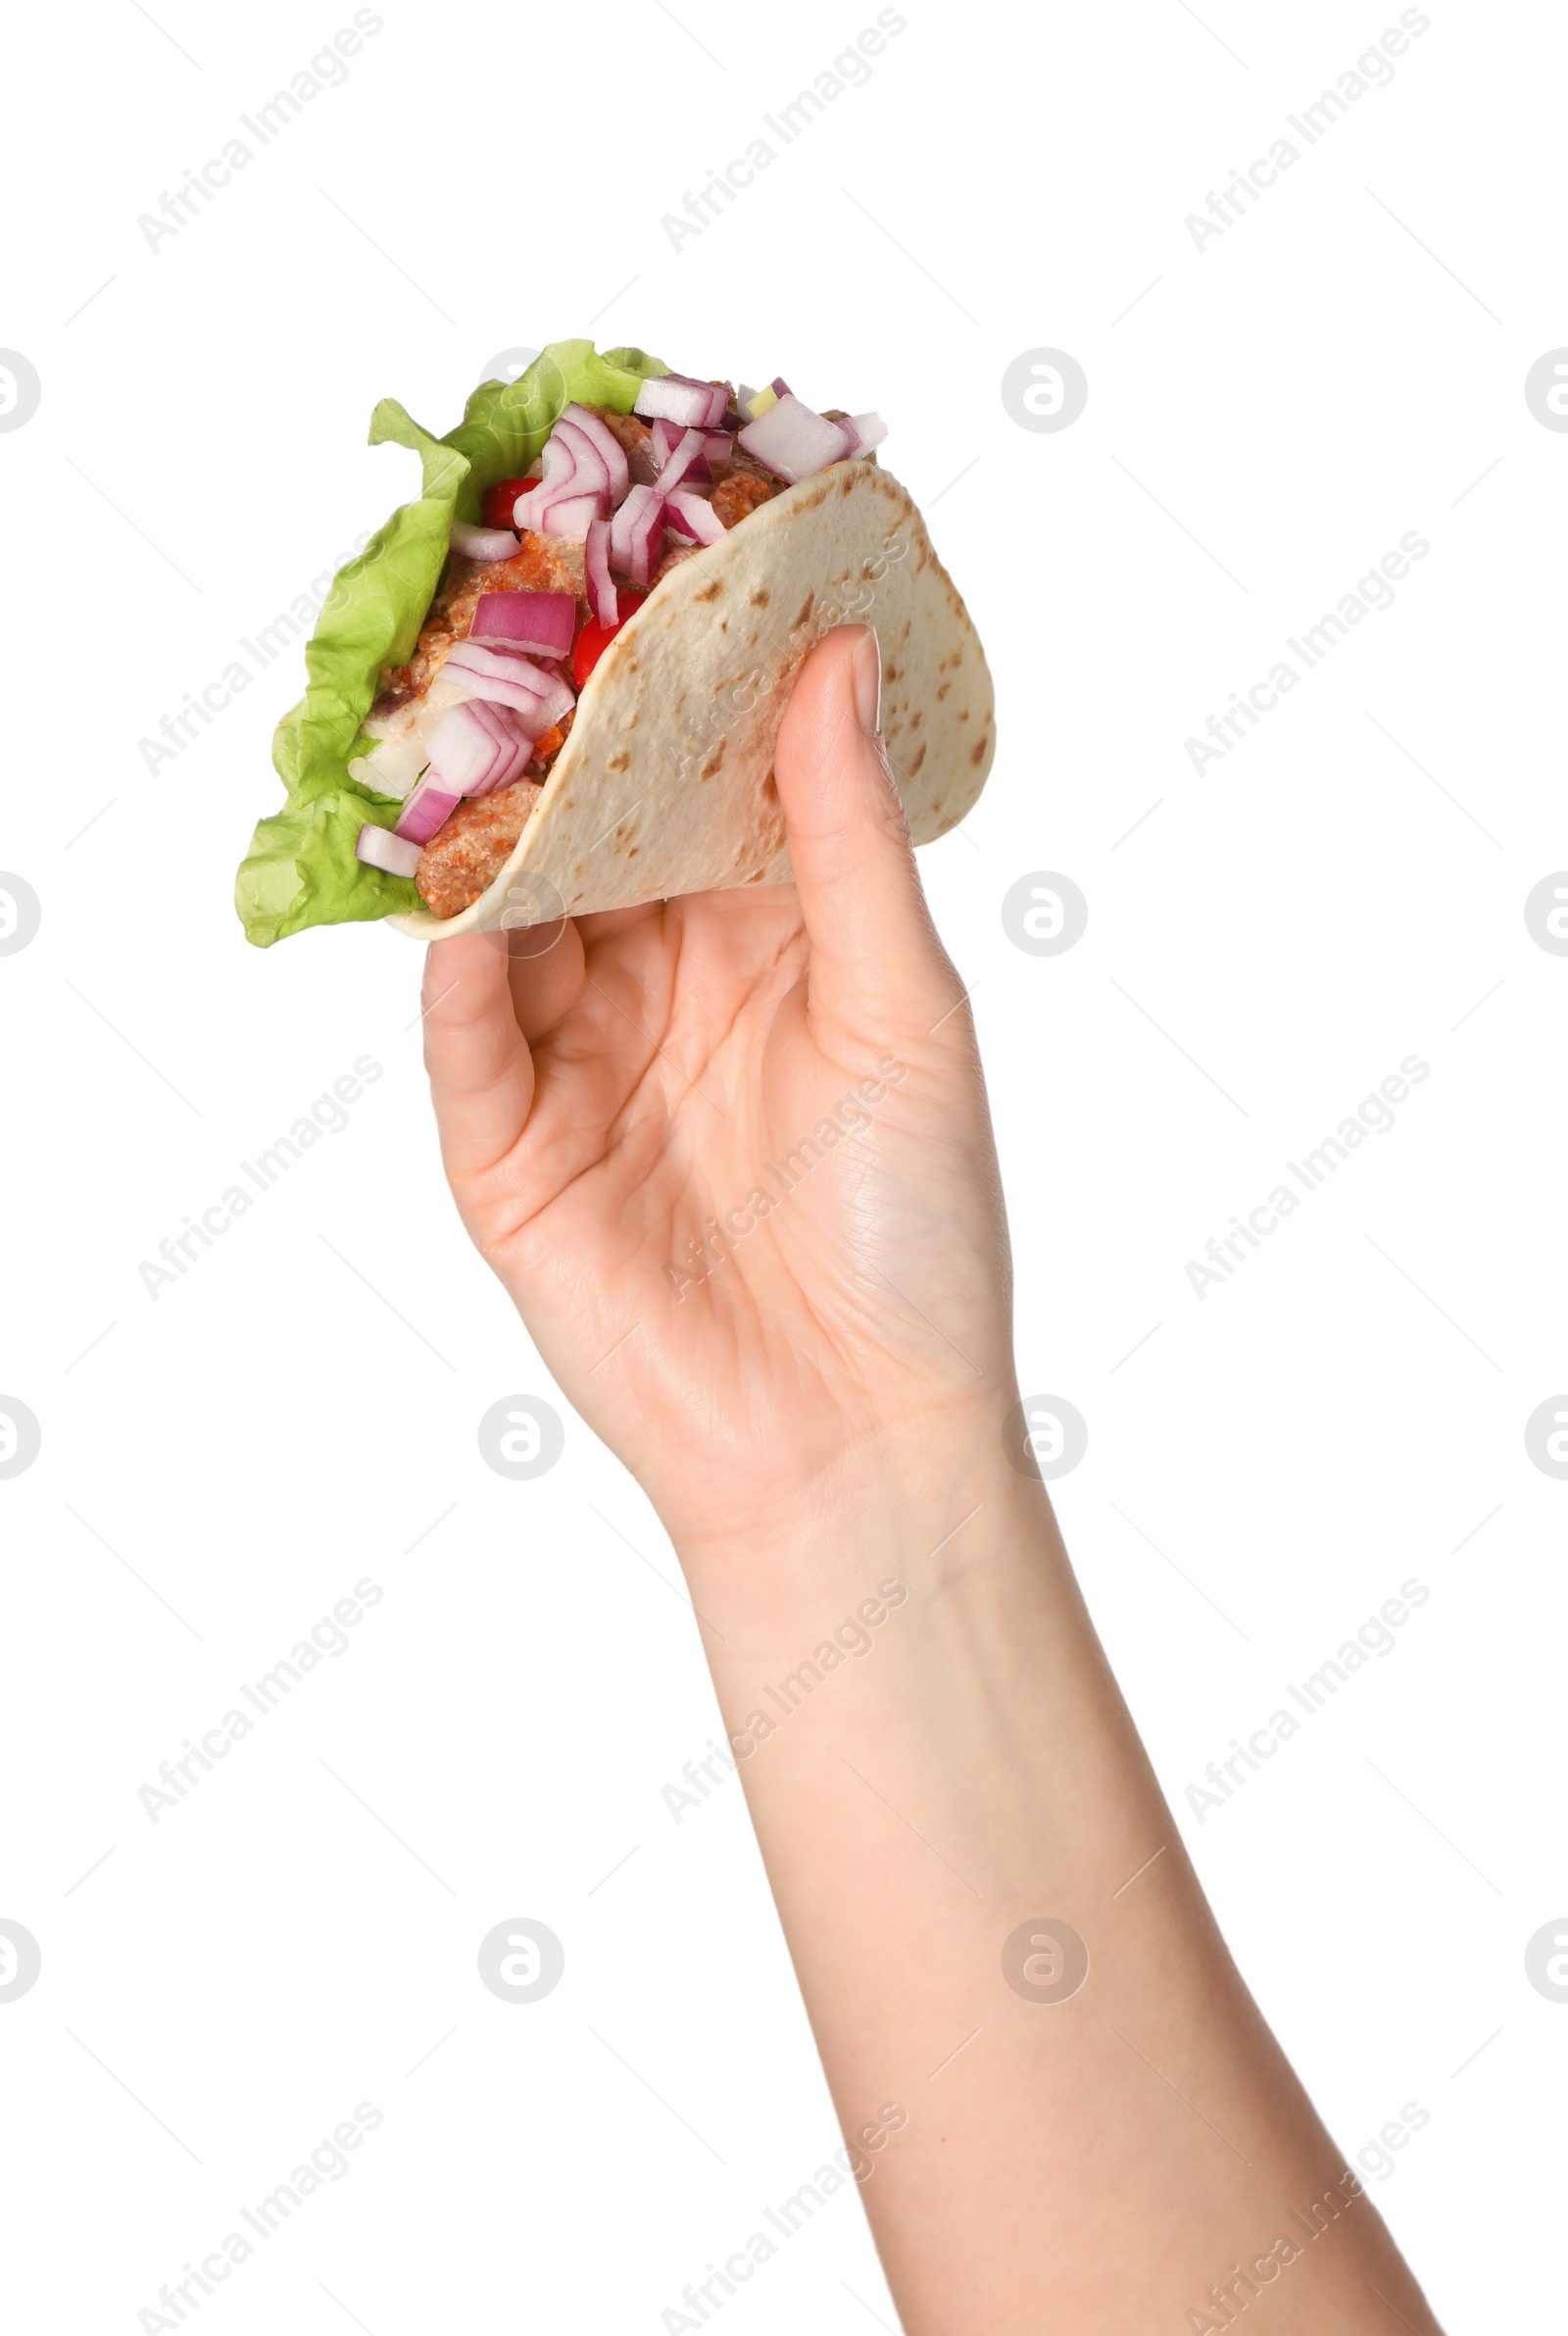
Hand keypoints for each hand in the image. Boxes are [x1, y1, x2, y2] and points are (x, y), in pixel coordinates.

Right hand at [421, 626, 1013, 1568]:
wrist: (856, 1438)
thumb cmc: (915, 1232)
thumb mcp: (903, 1011)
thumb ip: (847, 840)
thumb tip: (835, 656)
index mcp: (771, 945)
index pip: (702, 789)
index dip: (679, 691)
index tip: (655, 566)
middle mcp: (664, 988)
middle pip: (592, 839)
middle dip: (560, 741)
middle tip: (522, 610)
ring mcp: (577, 1068)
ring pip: (513, 920)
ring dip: (492, 834)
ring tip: (467, 724)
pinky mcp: (509, 1156)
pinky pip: (468, 1041)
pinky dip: (457, 970)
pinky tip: (455, 898)